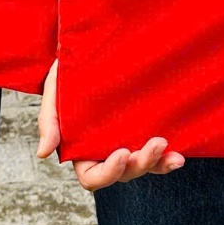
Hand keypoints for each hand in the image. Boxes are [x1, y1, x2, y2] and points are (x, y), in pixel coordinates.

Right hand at [35, 60, 183, 191]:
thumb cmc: (67, 71)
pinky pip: (157, 155)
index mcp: (81, 149)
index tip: (121, 151)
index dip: (108, 173)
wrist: (90, 46)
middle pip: (123, 174)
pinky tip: (179, 155)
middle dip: (140, 164)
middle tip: (155, 142)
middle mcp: (104, 151)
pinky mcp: (143, 131)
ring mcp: (126, 142)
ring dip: (157, 163)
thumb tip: (44, 154)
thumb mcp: (54, 92)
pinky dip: (167, 160)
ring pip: (142, 167)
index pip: (92, 178)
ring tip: (168, 148)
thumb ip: (48, 122)